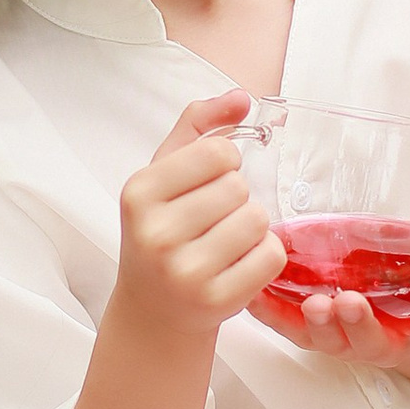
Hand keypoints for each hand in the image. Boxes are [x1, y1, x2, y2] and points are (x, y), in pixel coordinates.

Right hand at [114, 93, 283, 338]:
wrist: (154, 310)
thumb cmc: (162, 231)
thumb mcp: (164, 174)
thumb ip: (198, 126)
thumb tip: (240, 97)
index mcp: (139, 193)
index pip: (217, 153)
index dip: (225, 162)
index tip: (208, 183)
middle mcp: (155, 233)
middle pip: (238, 188)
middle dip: (236, 199)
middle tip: (213, 220)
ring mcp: (184, 271)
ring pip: (257, 220)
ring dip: (252, 226)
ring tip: (227, 240)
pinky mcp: (215, 301)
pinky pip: (270, 256)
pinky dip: (264, 255)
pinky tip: (239, 263)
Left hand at [255, 232, 409, 378]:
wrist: (392, 304)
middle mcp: (387, 343)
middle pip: (376, 346)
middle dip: (362, 325)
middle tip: (350, 301)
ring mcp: (346, 341)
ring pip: (331, 343)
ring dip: (318, 325)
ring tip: (313, 302)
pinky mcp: (311, 332)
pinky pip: (289, 329)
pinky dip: (271, 314)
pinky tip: (256, 296)